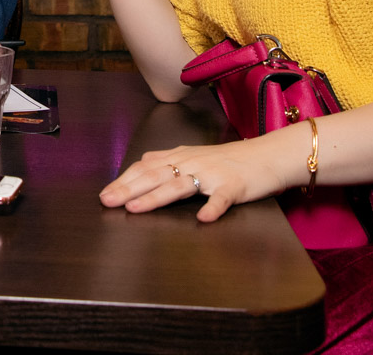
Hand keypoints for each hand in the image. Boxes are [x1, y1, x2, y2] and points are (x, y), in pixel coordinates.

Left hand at [98, 135, 292, 222]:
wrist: (268, 155)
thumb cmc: (230, 159)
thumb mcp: (194, 154)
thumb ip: (169, 159)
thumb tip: (141, 162)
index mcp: (181, 157)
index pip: (146, 167)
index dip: (124, 180)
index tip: (104, 194)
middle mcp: (192, 163)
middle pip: (155, 175)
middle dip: (128, 189)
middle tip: (107, 201)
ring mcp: (212, 174)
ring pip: (180, 185)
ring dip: (156, 197)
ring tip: (135, 207)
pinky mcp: (234, 186)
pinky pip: (221, 198)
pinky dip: (212, 207)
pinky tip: (202, 218)